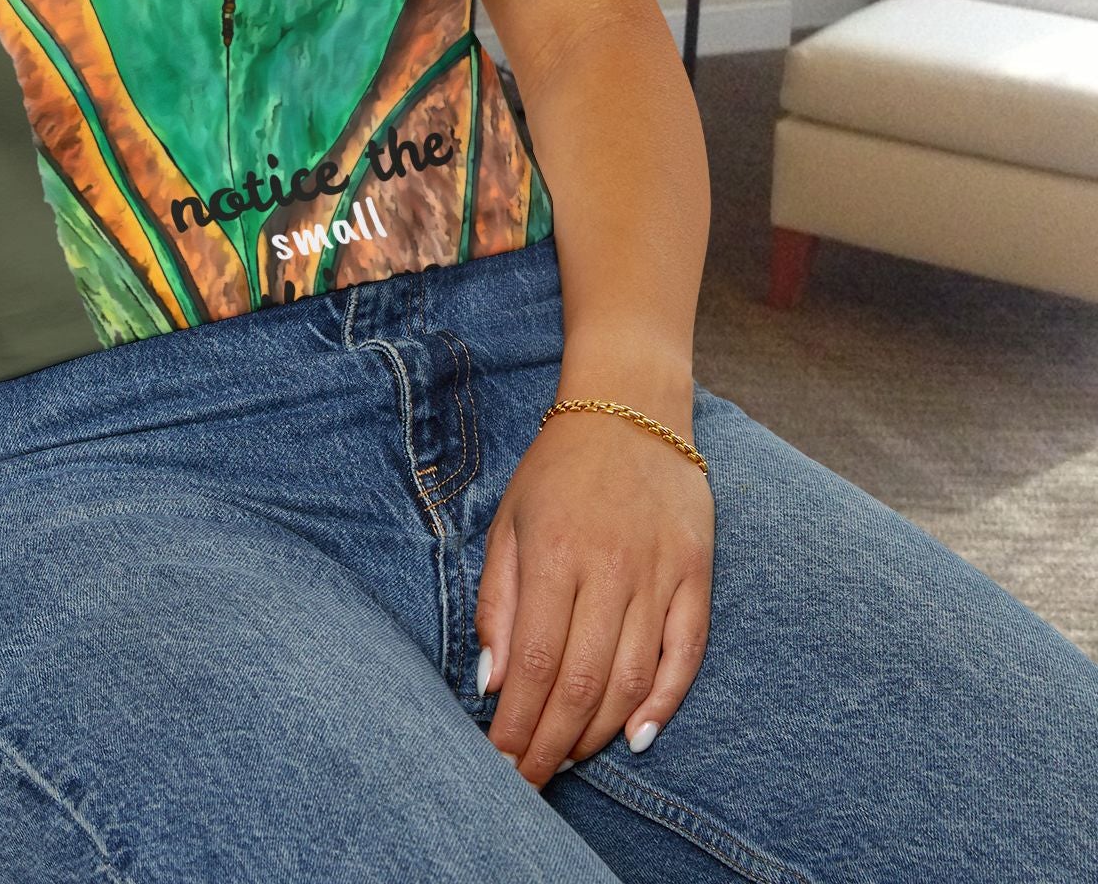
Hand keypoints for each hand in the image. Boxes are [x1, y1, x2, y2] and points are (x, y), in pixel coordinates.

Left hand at [474, 402, 714, 786]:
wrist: (630, 409)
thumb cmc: (557, 470)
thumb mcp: (509, 522)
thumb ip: (498, 602)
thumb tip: (492, 681)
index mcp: (554, 553)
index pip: (535, 662)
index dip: (518, 723)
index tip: (500, 762)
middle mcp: (610, 568)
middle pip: (582, 682)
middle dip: (552, 743)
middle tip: (531, 781)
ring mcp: (659, 573)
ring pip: (632, 679)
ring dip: (599, 731)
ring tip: (570, 759)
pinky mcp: (697, 574)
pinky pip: (686, 654)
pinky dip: (664, 703)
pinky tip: (637, 737)